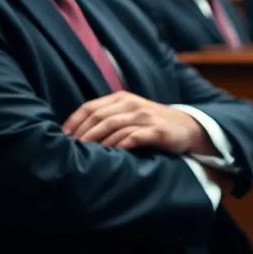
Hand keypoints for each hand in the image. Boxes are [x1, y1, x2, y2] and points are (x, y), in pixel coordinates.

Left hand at [63, 91, 213, 154]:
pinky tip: (110, 155)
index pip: (90, 107)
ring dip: (96, 142)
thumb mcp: (131, 113)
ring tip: (85, 155)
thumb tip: (77, 134)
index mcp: (122, 98)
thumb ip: (109, 117)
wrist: (189, 128)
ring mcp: (145, 117)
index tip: (62, 138)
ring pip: (113, 127)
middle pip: (99, 117)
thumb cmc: (154, 123)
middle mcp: (132, 105)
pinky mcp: (157, 131)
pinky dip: (118, 146)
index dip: (73, 122)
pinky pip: (132, 137)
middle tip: (71, 151)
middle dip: (82, 135)